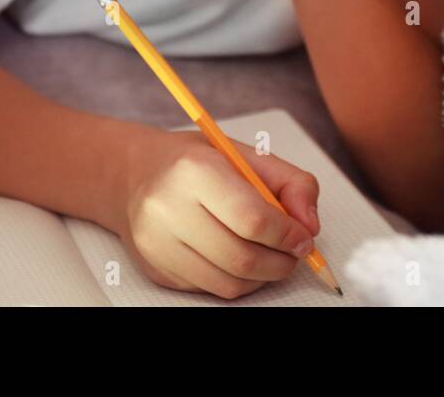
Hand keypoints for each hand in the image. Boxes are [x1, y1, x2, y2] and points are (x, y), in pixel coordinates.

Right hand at [112, 129, 321, 299]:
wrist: (135, 175)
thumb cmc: (196, 163)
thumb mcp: (247, 155)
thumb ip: (291, 183)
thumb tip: (309, 225)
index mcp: (194, 170)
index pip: (251, 218)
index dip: (287, 235)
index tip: (303, 238)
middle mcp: (168, 208)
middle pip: (241, 257)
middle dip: (281, 262)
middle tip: (294, 253)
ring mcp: (157, 243)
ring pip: (228, 282)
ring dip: (263, 277)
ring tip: (271, 257)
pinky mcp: (156, 268)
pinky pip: (210, 289)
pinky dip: (237, 281)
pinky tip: (241, 259)